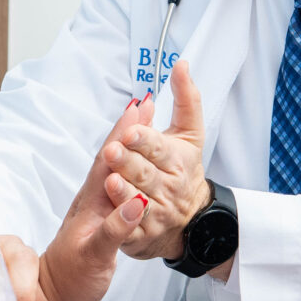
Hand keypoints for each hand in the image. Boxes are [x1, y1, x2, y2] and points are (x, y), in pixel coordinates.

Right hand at [0, 97, 151, 300]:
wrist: (51, 296)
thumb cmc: (74, 263)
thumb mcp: (96, 229)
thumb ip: (108, 201)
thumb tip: (121, 175)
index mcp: (91, 200)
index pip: (108, 160)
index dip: (123, 131)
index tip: (139, 105)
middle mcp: (88, 208)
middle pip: (106, 165)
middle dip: (123, 134)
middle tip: (142, 104)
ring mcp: (89, 228)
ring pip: (105, 191)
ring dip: (119, 164)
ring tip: (136, 138)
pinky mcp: (92, 254)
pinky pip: (108, 234)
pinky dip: (121, 218)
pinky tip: (137, 202)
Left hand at [103, 61, 213, 262]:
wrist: (191, 221)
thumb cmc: (183, 171)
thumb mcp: (190, 135)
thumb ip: (186, 99)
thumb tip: (180, 65)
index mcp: (177, 161)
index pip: (159, 147)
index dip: (144, 139)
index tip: (131, 130)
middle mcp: (169, 187)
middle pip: (145, 172)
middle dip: (128, 161)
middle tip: (112, 150)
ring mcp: (156, 213)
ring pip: (137, 201)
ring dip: (123, 191)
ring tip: (110, 179)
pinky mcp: (143, 235)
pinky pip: (131, 229)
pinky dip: (122, 222)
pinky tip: (113, 212)